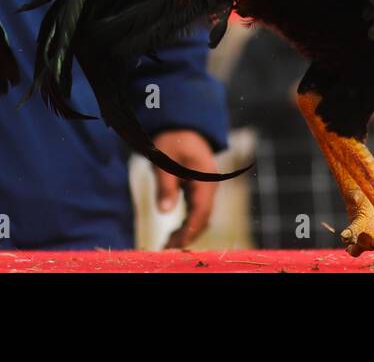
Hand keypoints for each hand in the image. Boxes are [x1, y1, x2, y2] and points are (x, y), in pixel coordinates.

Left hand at [151, 129, 217, 248]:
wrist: (183, 124)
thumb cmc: (172, 139)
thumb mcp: (164, 161)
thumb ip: (165, 186)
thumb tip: (164, 211)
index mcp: (205, 178)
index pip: (200, 211)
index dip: (189, 230)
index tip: (175, 245)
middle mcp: (210, 186)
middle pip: (203, 217)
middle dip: (187, 235)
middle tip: (166, 247)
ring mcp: (207, 188)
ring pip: (201, 216)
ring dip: (187, 230)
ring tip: (168, 244)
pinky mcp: (201, 189)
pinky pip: (197, 210)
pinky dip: (188, 222)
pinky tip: (175, 232)